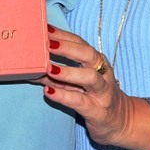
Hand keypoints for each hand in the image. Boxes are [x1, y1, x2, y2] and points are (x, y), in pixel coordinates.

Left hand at [42, 26, 135, 147]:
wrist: (119, 121)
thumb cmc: (93, 97)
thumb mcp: (75, 83)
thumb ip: (55, 73)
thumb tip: (30, 65)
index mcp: (96, 62)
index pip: (80, 43)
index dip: (63, 35)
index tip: (46, 28)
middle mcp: (102, 73)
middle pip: (88, 55)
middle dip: (67, 47)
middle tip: (47, 44)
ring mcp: (102, 92)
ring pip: (89, 77)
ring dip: (68, 71)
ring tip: (49, 68)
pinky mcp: (97, 111)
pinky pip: (80, 102)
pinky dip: (63, 96)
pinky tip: (48, 91)